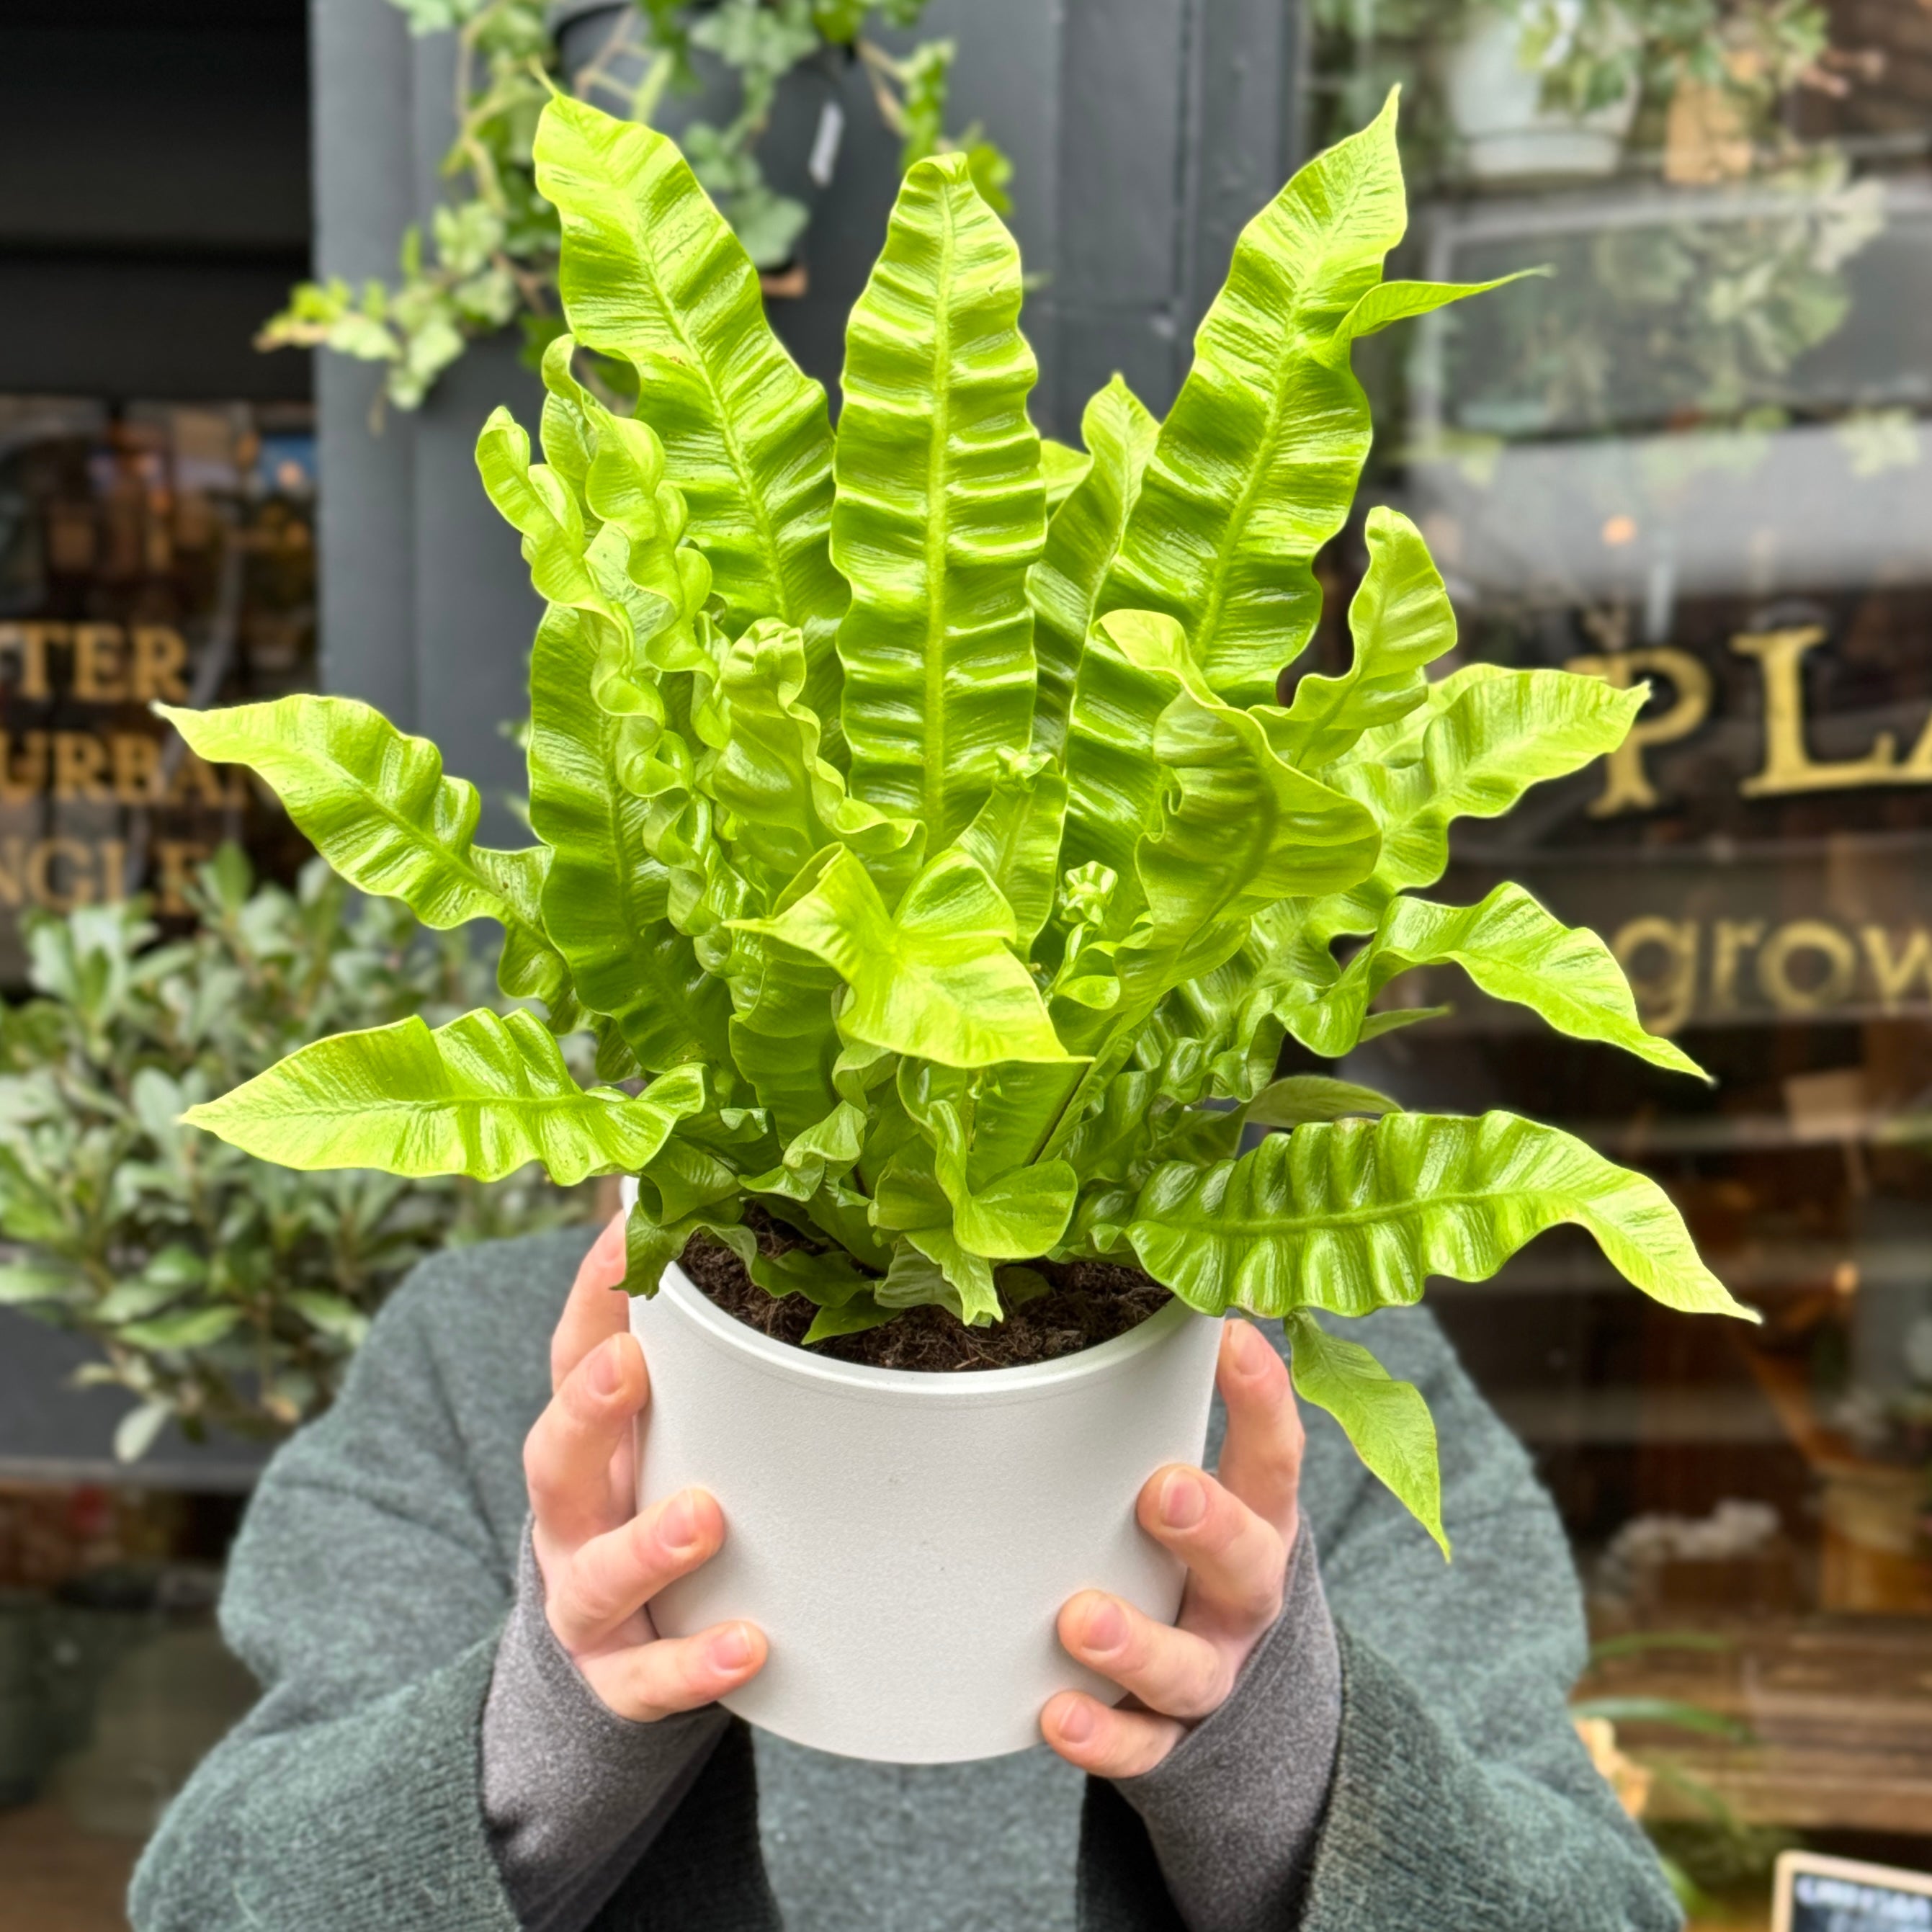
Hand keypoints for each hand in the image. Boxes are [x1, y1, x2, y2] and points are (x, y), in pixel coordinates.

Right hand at [523, 1214, 767, 1720]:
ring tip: (703, 1519)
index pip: (574, 1353)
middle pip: (553, 1456)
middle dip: (587, 1409)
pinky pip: (649, 1680)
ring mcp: (585, 1601)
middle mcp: (571, 1514)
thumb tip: (748, 1223)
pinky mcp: (618, 1680)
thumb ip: (706, 1348)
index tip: (627, 1234)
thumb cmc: (655, 1501)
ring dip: (647, 1546)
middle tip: (630, 1365)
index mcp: (586, 1438)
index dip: (594, 1294)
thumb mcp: (666, 1425)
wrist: (614, 1656)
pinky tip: (747, 1646)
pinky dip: (694, 1666)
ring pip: (596, 1576)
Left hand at [1042, 1318, 1302, 1776]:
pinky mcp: (1171, 1741)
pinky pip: (1141, 1748)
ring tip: (1080, 1618)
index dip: (1262, 1397)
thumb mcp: (1199, 1489)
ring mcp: (1212, 1673)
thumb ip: (1154, 1423)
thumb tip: (1090, 1306)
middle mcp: (1243, 1598)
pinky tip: (1055, 1716)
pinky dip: (1102, 1737)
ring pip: (1189, 1669)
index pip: (1273, 1456)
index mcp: (1258, 1522)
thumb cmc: (1188, 1554)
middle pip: (1247, 1564)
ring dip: (1137, 1643)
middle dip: (1208, 1526)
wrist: (1235, 1700)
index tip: (1231, 1335)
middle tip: (1162, 1490)